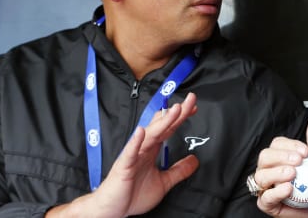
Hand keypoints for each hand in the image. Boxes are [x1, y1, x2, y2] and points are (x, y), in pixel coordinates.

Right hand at [47, 92, 199, 217]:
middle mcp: (143, 149)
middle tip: (190, 101)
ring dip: (162, 122)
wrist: (113, 209)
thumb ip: (178, 171)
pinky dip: (135, 142)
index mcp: (151, 150)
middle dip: (176, 114)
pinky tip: (141, 132)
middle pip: (162, 127)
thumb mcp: (163, 182)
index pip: (168, 129)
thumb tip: (194, 160)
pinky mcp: (123, 166)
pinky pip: (130, 153)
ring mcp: (133, 155)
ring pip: (150, 135)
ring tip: (174, 111)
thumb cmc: (133, 195)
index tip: (193, 108)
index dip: (180, 118)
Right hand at [254, 118, 307, 217]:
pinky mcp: (268, 203)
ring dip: (276, 174)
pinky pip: (265, 197)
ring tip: (293, 174)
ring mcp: (267, 185)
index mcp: (280, 154)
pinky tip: (288, 188)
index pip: (277, 144)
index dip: (290, 146)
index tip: (305, 152)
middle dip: (280, 157)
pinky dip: (275, 192)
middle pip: (265, 157)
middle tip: (298, 161)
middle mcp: (270, 168)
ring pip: (261, 176)